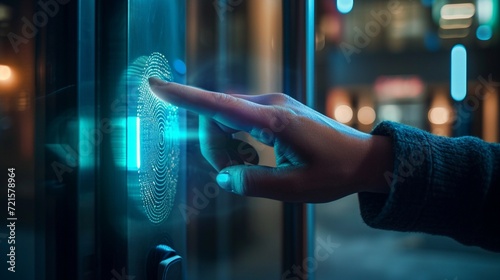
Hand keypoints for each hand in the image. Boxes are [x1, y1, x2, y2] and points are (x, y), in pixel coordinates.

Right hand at [149, 78, 392, 202]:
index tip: (157, 86)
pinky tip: (251, 157)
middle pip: (217, 115)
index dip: (185, 97)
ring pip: (227, 117)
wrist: (363, 158)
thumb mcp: (295, 188)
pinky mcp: (275, 110)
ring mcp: (272, 105)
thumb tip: (223, 178)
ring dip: (225, 144)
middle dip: (213, 145)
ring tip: (248, 167)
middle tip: (233, 173)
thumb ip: (254, 184)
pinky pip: (240, 119)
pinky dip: (235, 139)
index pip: (219, 106)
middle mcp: (269, 105)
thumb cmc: (334, 172)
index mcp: (273, 121)